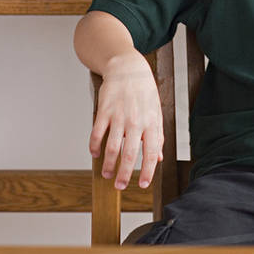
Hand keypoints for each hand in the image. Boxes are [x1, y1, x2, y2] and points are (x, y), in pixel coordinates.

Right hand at [89, 51, 163, 190]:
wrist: (128, 68)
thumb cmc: (144, 92)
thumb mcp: (156, 112)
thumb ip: (157, 135)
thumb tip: (159, 157)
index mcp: (151, 122)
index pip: (151, 153)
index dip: (147, 171)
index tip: (142, 185)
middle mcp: (135, 121)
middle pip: (130, 155)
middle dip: (123, 175)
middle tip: (119, 186)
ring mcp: (119, 115)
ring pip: (112, 148)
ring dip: (108, 165)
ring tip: (107, 174)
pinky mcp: (104, 110)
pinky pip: (97, 134)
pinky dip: (94, 147)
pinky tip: (95, 154)